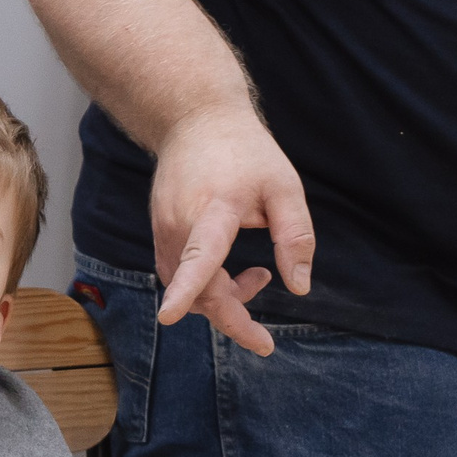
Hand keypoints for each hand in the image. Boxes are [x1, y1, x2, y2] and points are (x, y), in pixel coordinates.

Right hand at [149, 105, 315, 357]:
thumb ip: (295, 237)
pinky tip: (230, 268)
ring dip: (219, 299)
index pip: (198, 255)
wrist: (195, 119)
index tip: (169, 317)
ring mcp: (163, 228)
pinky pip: (177, 274)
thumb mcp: (285, 187)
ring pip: (184, 286)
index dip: (185, 288)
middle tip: (265, 336)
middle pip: (197, 290)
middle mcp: (179, 222)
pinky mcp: (159, 231)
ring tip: (258, 277)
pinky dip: (203, 285)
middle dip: (231, 318)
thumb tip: (298, 288)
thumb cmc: (246, 153)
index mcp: (213, 210)